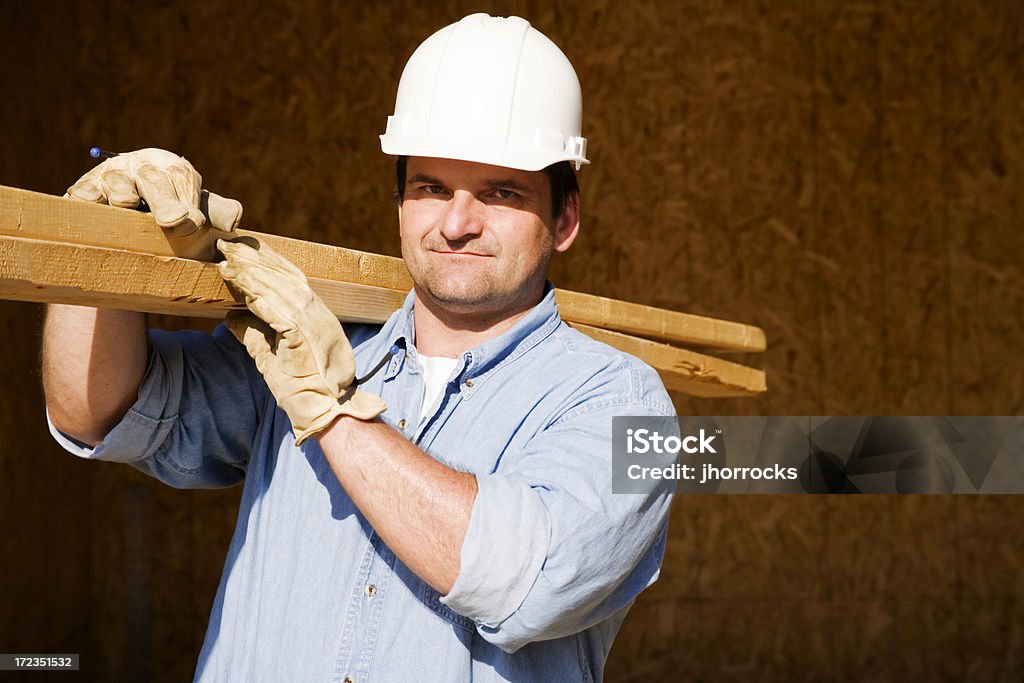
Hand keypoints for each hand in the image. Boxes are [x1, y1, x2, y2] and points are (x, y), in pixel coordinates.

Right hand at [66, 148, 242, 259]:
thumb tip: (234, 218)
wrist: (128, 221)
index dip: (188, 201)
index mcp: (172, 168)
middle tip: (175, 221)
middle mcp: (141, 166)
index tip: (193, 223)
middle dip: (165, 202)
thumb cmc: (171, 213)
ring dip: (125, 199)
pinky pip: (84, 195)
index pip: (182, 179)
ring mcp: (110, 176)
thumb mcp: (198, 213)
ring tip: (131, 210)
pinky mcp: (83, 190)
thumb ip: (217, 213)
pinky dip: (90, 204)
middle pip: (153, 180)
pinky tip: (96, 213)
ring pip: (117, 184)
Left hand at [217, 238, 386, 444]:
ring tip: (228, 260)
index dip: (266, 263)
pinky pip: (278, 309)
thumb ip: (255, 334)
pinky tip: (240, 284)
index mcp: (315, 316)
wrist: (323, 410)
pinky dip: (258, 295)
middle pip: (285, 277)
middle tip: (229, 245)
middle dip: (256, 260)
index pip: (290, 281)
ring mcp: (315, 322)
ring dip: (252, 273)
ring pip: (280, 288)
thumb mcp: (271, 356)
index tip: (242, 251)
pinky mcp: (305, 335)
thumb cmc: (301, 388)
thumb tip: (232, 316)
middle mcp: (318, 313)